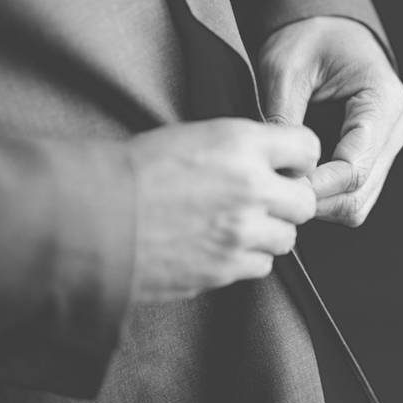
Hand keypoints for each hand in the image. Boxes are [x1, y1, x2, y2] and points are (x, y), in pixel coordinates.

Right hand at [130, 118, 318, 302]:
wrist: (95, 215)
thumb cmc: (134, 170)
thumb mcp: (193, 134)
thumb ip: (241, 148)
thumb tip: (272, 163)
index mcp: (240, 143)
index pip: (307, 148)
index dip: (298, 159)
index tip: (287, 167)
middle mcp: (250, 187)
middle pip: (305, 202)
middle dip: (289, 201)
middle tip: (264, 200)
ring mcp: (241, 232)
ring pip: (287, 238)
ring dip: (268, 232)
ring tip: (235, 223)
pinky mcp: (225, 268)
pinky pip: (261, 265)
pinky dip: (247, 258)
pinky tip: (220, 245)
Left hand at [257, 16, 402, 226]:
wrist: (329, 25)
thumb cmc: (308, 37)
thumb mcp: (285, 67)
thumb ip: (282, 117)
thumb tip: (275, 171)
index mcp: (383, 101)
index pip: (353, 168)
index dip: (314, 187)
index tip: (277, 186)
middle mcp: (395, 128)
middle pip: (359, 194)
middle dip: (315, 201)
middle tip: (273, 192)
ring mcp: (388, 144)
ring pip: (358, 203)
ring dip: (320, 204)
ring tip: (282, 188)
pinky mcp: (375, 154)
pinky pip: (354, 194)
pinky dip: (325, 197)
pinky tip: (296, 183)